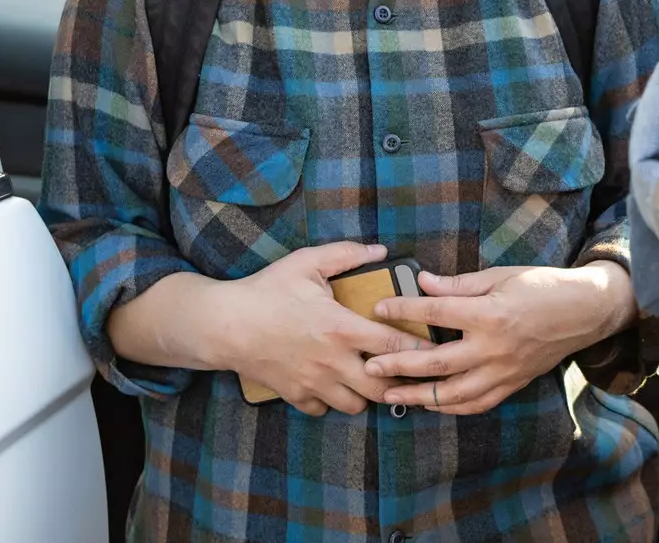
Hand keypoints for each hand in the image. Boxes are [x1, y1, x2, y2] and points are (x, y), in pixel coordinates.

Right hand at [205, 242, 431, 416]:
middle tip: (402, 367)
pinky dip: (331, 400)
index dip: (419, 349)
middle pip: (383, 387)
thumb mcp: (306, 262)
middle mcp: (333, 362)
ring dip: (365, 393)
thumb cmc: (266, 290)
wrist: (224, 325)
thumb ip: (346, 255)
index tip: (434, 348)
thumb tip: (381, 250)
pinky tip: (331, 383)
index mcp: (341, 328)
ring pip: (356, 405)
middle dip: (397, 380)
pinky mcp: (295, 395)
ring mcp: (314, 383)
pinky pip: (324, 409)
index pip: (394, 345)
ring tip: (366, 376)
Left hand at [364, 263, 635, 415]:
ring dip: (419, 396)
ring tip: (391, 394)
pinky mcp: (511, 385)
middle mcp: (493, 348)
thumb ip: (459, 284)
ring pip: (453, 393)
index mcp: (489, 314)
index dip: (405, 310)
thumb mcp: (500, 275)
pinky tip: (430, 404)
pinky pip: (476, 404)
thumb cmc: (541, 286)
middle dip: (400, 365)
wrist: (583, 312)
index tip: (379, 308)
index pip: (436, 313)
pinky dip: (450, 407)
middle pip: (436, 362)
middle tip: (370, 366)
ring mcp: (503, 371)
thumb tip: (422, 282)